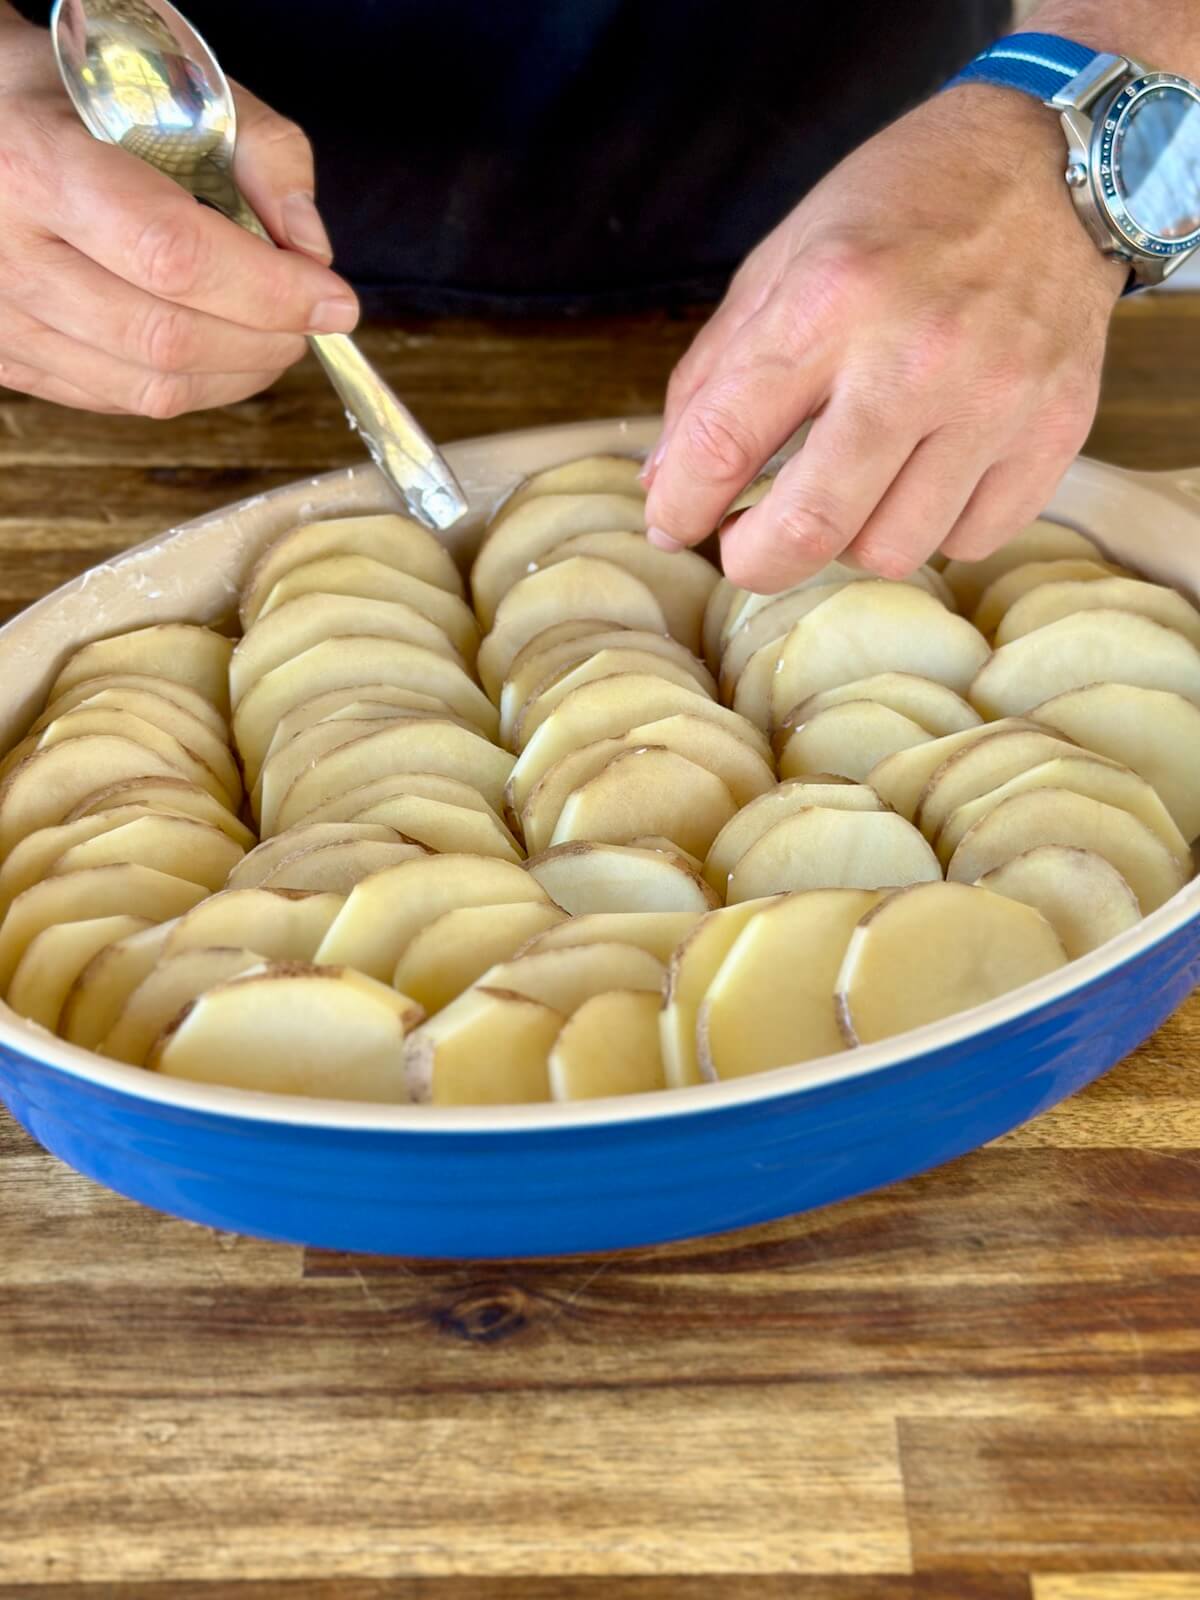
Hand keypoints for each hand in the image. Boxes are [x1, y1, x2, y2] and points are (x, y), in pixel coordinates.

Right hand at [0, 9, 357, 415]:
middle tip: (309, 320)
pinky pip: (120, 401)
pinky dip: (191, 386)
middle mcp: (6, 250)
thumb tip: (311, 248)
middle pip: (166, 336)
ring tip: (273, 337)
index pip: (173, 255)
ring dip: (237, 374)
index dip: (269, 291)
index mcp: (38, 163)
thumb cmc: (73, 92)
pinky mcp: (9, 358)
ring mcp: (2, 315)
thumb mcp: (167, 79)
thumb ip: (260, 150)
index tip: (332, 299)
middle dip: (265, 339)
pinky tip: (219, 351)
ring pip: (148, 387)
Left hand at [642, 84, 1125, 591]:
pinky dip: (937, 527)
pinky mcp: (1055, 432)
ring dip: (853, 538)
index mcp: (829, 300)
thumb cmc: (902, 212)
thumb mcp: (784, 262)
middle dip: (755, 561)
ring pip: (893, 550)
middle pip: (811, 528)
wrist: (1053, 167)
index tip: (673, 523)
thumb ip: (713, 377)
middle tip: (746, 546)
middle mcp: (914, 357)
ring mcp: (993, 401)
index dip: (679, 507)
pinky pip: (973, 540)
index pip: (723, 443)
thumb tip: (667, 484)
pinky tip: (928, 475)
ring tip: (852, 489)